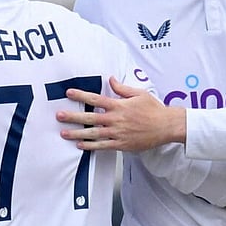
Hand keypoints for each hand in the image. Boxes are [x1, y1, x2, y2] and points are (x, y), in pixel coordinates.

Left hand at [57, 76, 185, 150]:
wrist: (166, 126)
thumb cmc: (154, 109)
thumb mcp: (139, 94)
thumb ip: (122, 88)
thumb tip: (111, 79)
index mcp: (119, 106)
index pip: (96, 99)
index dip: (81, 96)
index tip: (69, 93)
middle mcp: (116, 119)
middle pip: (90, 118)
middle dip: (73, 117)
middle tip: (59, 116)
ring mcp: (118, 133)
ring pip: (93, 134)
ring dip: (77, 134)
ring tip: (64, 133)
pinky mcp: (121, 144)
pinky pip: (103, 146)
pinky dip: (91, 146)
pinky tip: (80, 145)